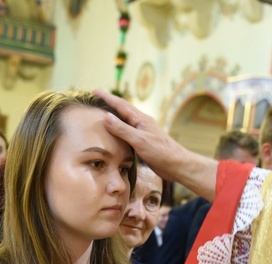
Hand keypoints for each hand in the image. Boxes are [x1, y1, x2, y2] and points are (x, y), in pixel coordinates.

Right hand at [94, 88, 217, 200]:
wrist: (176, 164)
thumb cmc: (160, 152)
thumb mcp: (139, 140)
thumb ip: (122, 129)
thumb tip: (106, 116)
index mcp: (140, 119)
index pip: (120, 105)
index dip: (107, 98)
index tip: (94, 91)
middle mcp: (141, 123)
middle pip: (123, 109)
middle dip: (109, 103)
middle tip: (97, 98)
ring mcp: (143, 131)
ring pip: (125, 119)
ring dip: (114, 114)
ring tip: (103, 112)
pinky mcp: (144, 141)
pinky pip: (128, 130)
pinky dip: (119, 127)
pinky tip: (116, 132)